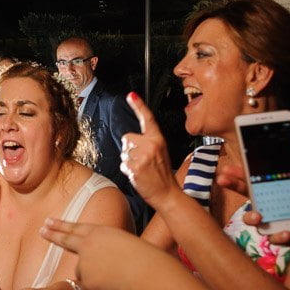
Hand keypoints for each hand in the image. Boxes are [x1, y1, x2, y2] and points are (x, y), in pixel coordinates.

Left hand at [40, 218, 139, 289]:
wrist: (144, 272)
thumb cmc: (143, 259)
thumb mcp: (125, 246)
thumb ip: (107, 251)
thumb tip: (96, 264)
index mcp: (100, 232)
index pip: (76, 228)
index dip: (61, 225)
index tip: (48, 221)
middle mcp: (88, 244)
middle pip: (66, 239)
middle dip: (53, 233)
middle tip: (42, 229)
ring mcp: (84, 261)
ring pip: (84, 273)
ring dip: (96, 278)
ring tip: (117, 277)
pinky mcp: (84, 279)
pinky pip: (90, 288)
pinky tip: (113, 286)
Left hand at [120, 92, 180, 208]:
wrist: (167, 193)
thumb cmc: (162, 174)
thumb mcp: (160, 152)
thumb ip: (147, 143)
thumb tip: (129, 139)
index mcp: (158, 139)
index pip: (147, 119)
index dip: (139, 106)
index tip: (131, 95)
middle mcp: (151, 145)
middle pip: (127, 138)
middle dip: (130, 149)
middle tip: (142, 160)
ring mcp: (143, 156)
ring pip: (124, 152)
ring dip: (129, 161)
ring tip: (142, 169)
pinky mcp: (135, 167)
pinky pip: (123, 164)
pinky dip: (128, 171)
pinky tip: (138, 175)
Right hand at [217, 158, 289, 254]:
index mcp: (285, 188)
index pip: (259, 178)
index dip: (242, 173)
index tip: (227, 168)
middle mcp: (279, 203)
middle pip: (251, 195)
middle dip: (234, 185)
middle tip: (222, 179)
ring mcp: (281, 221)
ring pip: (257, 220)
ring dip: (251, 217)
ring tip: (258, 216)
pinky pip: (276, 239)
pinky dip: (278, 235)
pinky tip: (287, 231)